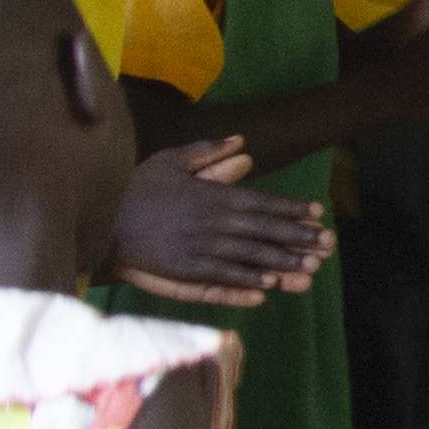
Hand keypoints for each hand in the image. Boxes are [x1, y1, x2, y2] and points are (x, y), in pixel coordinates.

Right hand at [110, 145, 328, 301]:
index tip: (317, 214)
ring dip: (282, 262)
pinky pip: (224, 276)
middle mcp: (211, 221)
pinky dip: (249, 280)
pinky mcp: (185, 269)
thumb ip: (208, 152)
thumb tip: (243, 143)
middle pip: (264, 230)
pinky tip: (271, 285)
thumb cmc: (136, 187)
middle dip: (298, 237)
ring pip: (250, 256)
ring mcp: (199, 246)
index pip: (262, 202)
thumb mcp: (170, 160)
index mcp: (211, 195)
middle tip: (328, 244)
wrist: (99, 218)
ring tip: (311, 268)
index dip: (291, 209)